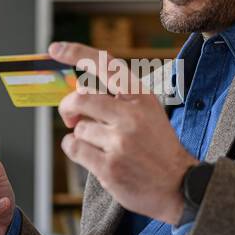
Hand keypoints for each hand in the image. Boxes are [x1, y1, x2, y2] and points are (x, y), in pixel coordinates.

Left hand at [50, 41, 196, 224]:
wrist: (179, 185)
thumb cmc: (158, 148)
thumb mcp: (147, 113)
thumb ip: (117, 100)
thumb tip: (77, 91)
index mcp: (141, 97)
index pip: (106, 66)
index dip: (77, 53)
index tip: (55, 49)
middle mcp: (131, 116)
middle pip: (80, 98)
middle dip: (67, 108)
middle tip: (71, 117)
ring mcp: (119, 142)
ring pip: (78, 128)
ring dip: (80, 136)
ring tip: (100, 146)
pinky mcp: (109, 166)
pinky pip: (74, 148)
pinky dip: (76, 150)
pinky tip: (93, 156)